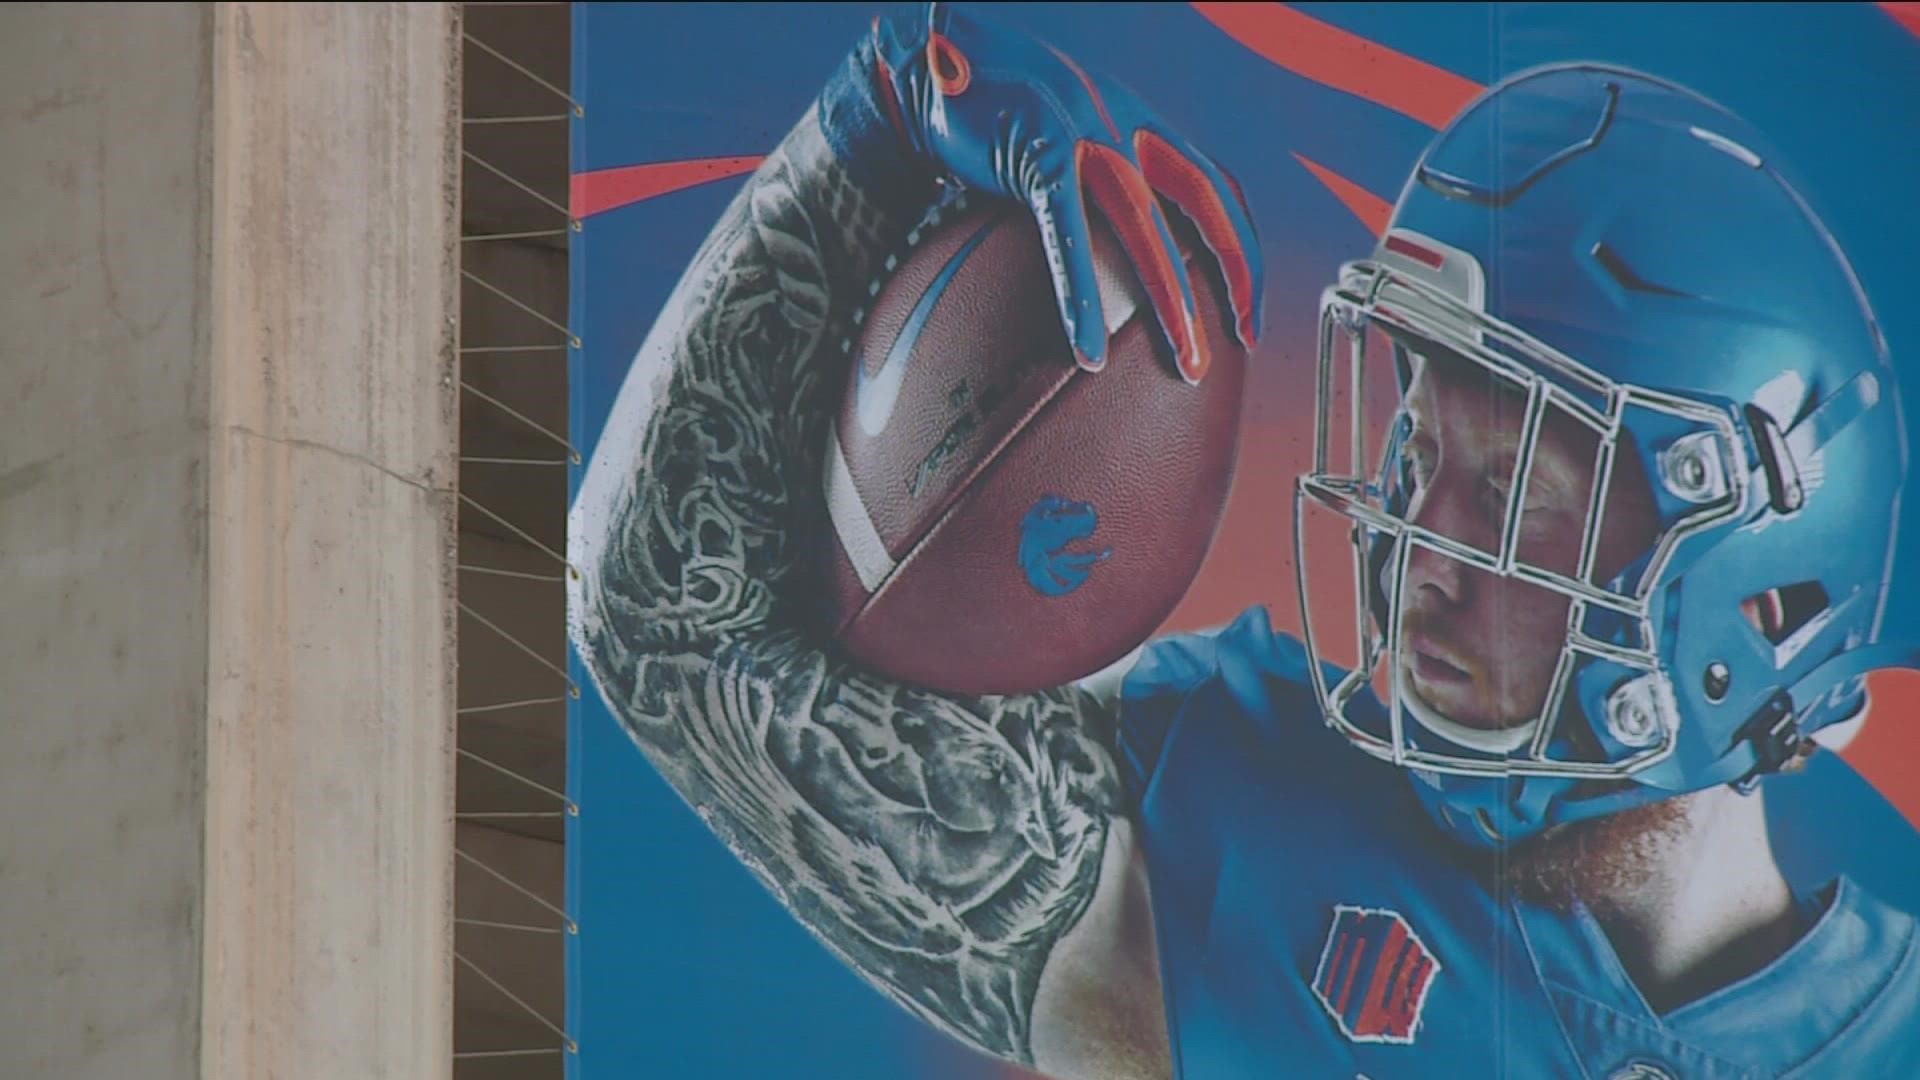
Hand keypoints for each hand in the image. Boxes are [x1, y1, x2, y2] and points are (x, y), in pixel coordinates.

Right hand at [868, 3, 1262, 381]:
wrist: (927, 68)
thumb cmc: (995, 115)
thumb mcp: (1067, 137)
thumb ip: (1098, 184)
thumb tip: (1117, 254)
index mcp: (1140, 122)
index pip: (1216, 186)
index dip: (1243, 247)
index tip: (1247, 307)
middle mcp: (1124, 122)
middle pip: (1204, 203)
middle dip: (1235, 275)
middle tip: (1240, 339)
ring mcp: (1082, 134)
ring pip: (1145, 226)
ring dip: (1172, 299)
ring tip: (1186, 358)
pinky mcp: (1036, 154)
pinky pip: (1067, 236)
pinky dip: (1080, 295)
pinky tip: (1087, 347)